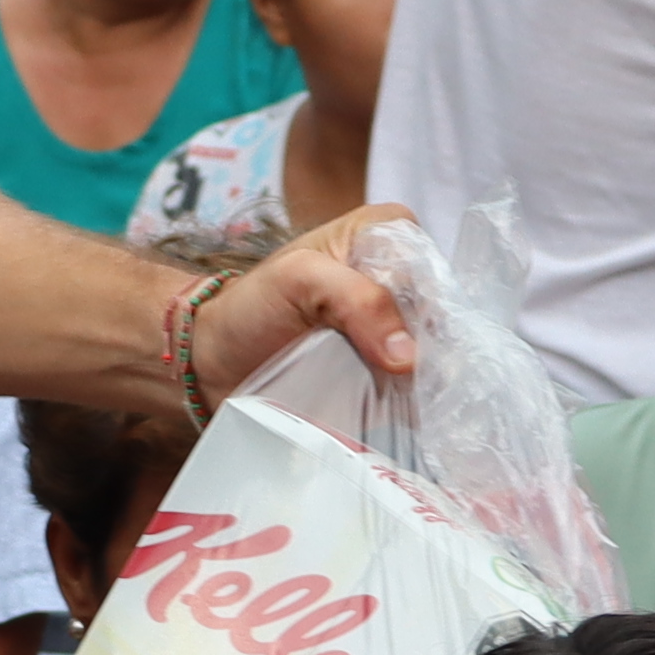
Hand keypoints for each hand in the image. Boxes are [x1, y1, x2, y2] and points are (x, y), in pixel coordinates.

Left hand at [180, 209, 424, 409]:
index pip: (433, 266)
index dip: (427, 304)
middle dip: (432, 349)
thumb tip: (409, 357)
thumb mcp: (299, 280)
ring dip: (425, 384)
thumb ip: (357, 301)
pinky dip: (414, 406)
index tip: (408, 339)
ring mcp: (394, 329)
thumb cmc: (251, 307)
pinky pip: (416, 389)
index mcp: (383, 233)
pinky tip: (408, 421)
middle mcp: (398, 277)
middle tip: (406, 380)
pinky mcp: (386, 373)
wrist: (213, 363)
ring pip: (436, 356)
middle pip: (441, 315)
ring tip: (408, 406)